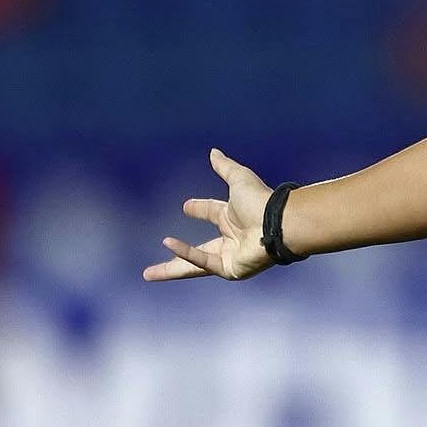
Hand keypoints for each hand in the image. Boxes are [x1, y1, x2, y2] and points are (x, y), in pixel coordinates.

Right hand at [143, 148, 275, 281]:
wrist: (278, 223)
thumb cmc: (262, 201)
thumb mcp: (238, 178)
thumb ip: (224, 167)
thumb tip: (213, 152)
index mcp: (233, 217)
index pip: (211, 212)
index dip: (198, 208)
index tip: (186, 206)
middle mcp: (231, 238)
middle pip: (198, 249)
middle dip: (178, 255)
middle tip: (160, 255)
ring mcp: (230, 256)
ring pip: (194, 265)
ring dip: (171, 268)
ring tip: (148, 274)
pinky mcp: (230, 268)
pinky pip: (203, 261)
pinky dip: (186, 253)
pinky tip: (168, 243)